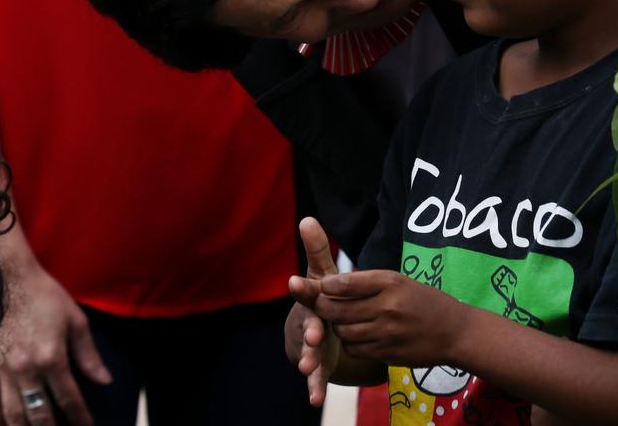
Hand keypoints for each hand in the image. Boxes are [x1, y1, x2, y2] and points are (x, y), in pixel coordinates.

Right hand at [0, 264, 110, 425]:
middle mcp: (26, 367)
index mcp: (52, 356)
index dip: (79, 418)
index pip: (68, 399)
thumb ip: (90, 356)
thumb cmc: (50, 301)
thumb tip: (105, 381)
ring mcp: (3, 370)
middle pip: (39, 414)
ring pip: (12, 414)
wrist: (17, 284)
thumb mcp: (78, 323)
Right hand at [286, 217, 340, 406]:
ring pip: (308, 353)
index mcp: (312, 299)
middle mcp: (307, 322)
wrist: (312, 328)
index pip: (307, 292)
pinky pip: (315, 377)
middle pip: (307, 326)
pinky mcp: (316, 364)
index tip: (295, 282)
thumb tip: (308, 217)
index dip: (302, 288)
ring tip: (306, 368)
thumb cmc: (320, 296)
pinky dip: (314, 387)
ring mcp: (309, 346)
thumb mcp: (322, 273)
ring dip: (307, 360)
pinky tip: (314, 399)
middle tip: (312, 333)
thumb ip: (317, 249)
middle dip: (308, 330)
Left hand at [312, 270, 468, 366]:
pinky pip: (354, 349)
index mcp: (390, 283)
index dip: (327, 285)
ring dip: (336, 326)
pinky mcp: (387, 353)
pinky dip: (349, 343)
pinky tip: (355, 336)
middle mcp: (387, 307)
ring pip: (343, 332)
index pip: (345, 283)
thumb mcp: (400, 281)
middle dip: (323, 307)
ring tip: (339, 320)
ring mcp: (387, 333)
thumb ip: (369, 283)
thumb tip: (332, 284)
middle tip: (320, 304)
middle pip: (337, 310)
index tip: (323, 286)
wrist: (455, 332)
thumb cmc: (424, 301)